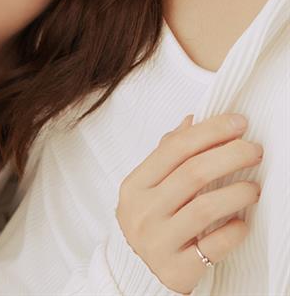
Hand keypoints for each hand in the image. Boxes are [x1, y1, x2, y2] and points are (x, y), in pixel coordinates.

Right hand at [116, 114, 261, 293]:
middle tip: (254, 150)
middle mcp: (142, 212)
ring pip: (205, 209)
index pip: (175, 148)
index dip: (210, 131)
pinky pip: (213, 247)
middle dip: (230, 156)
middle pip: (193, 174)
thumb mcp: (150, 185)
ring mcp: (157, 242)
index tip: (238, 123)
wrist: (135, 269)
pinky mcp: (176, 270)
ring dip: (236, 193)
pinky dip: (233, 231)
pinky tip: (243, 222)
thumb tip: (193, 120)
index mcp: (135, 185)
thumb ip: (169, 153)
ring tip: (255, 187)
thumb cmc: (151, 217)